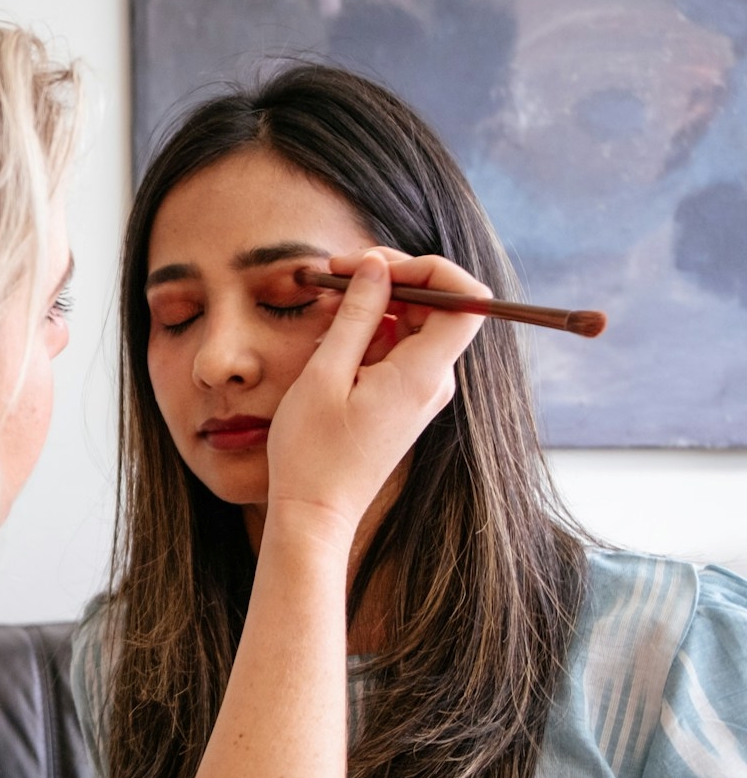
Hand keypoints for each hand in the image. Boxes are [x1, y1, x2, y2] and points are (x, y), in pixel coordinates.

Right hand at [264, 248, 486, 546]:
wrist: (315, 512)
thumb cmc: (312, 451)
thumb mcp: (325, 374)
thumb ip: (356, 315)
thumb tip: (376, 267)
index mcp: (422, 374)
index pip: (465, 300)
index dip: (429, 269)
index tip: (377, 265)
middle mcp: (433, 381)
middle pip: (436, 306)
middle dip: (390, 279)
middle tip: (335, 272)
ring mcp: (420, 392)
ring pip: (411, 325)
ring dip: (372, 306)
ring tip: (322, 309)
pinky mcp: (403, 401)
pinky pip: (396, 350)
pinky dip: (367, 334)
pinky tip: (329, 339)